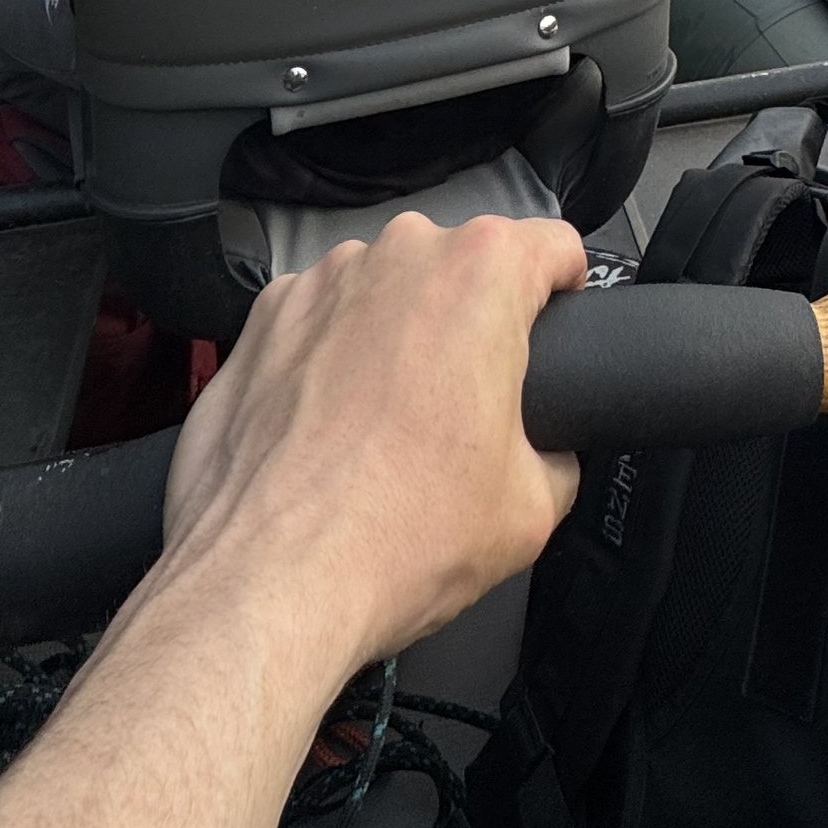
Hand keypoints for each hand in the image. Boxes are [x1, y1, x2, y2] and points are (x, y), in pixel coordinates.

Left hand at [149, 210, 584, 684]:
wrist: (270, 582)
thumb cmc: (395, 537)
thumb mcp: (533, 509)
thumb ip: (558, 453)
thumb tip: (545, 452)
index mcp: (480, 276)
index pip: (555, 245)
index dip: (567, 291)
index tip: (557, 325)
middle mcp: (398, 256)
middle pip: (462, 268)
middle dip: (471, 325)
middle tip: (466, 410)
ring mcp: (320, 282)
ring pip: (386, 293)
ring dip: (396, 340)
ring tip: (388, 431)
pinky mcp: (260, 320)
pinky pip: (320, 322)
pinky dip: (329, 361)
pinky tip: (329, 435)